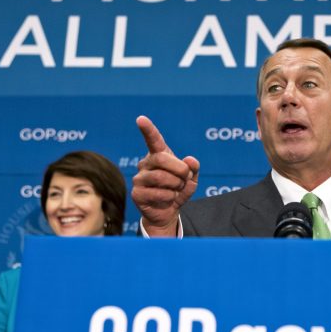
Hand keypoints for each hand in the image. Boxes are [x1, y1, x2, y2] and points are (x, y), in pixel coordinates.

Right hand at [131, 115, 199, 235]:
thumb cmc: (178, 190)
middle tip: (185, 177)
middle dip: (179, 169)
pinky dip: (169, 197)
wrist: (168, 212)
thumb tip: (189, 160)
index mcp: (158, 155)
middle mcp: (146, 164)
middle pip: (161, 158)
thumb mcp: (191, 179)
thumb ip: (193, 168)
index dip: (148, 129)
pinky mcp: (137, 193)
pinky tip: (168, 199)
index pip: (153, 140)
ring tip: (176, 190)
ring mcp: (139, 178)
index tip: (141, 119)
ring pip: (160, 177)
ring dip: (175, 185)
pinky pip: (158, 193)